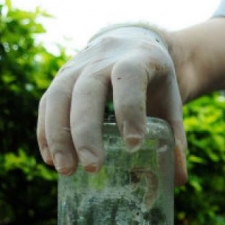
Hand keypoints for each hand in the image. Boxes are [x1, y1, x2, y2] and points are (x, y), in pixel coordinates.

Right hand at [37, 26, 187, 185]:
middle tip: (93, 167)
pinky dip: (45, 132)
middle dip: (87, 131)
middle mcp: (102, 59)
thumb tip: (179, 180)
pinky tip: (49, 160)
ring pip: (59, 96)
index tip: (134, 145)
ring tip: (66, 170)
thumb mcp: (171, 103)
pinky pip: (47, 103)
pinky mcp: (61, 77)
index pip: (129, 80)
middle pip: (87, 91)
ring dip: (59, 136)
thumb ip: (176, 139)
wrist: (134, 44)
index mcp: (137, 59)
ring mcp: (77, 66)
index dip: (130, 111)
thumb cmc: (155, 82)